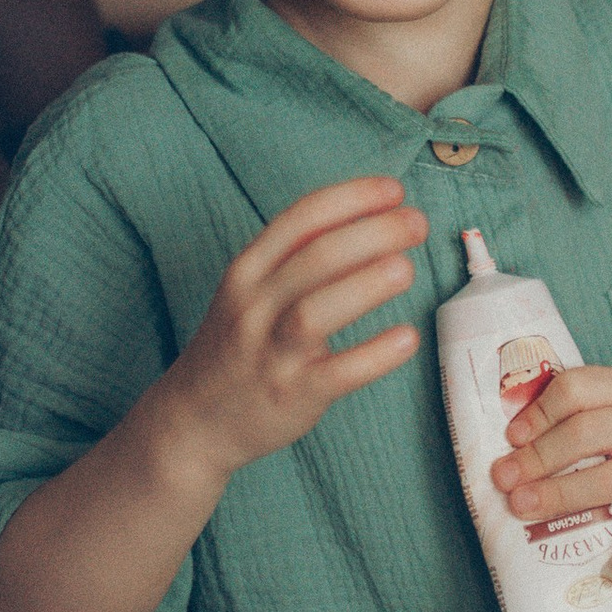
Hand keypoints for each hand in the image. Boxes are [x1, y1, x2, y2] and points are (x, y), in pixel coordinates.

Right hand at [158, 178, 425, 482]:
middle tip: (417, 224)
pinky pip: (337, 373)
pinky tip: (407, 338)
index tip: (394, 190)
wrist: (194, 420)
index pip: (301, 219)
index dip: (352, 198)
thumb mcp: (250, 291)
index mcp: (247, 271)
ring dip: (366, 285)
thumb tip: (370, 217)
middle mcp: (254, 307)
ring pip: (316, 311)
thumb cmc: (238, 346)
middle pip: (316, 257)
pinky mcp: (292, 395)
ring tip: (407, 269)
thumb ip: (297, 257)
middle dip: (373, 232)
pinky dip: (374, 355)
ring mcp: (271, 353)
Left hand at [495, 362, 611, 582]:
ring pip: (606, 481)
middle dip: (537, 458)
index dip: (538, 413)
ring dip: (559, 496)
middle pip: (584, 434)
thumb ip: (566, 411)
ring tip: (522, 508)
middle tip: (503, 478)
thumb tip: (509, 445)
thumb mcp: (607, 400)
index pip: (575, 390)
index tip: (511, 437)